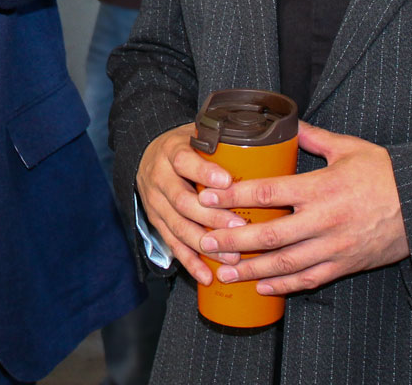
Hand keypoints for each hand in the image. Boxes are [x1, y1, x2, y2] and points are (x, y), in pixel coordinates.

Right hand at [136, 123, 246, 284]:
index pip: (185, 162)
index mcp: (171, 152)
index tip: (227, 182)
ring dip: (205, 244)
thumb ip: (222, 142)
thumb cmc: (183, 147)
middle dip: (212, 218)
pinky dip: (190, 262)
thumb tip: (266, 145)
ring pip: (178, 226)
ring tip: (230, 256)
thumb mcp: (196, 135)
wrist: (145, 156)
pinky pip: (172, 245)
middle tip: (239, 229)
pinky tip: (206, 275)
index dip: (205, 173)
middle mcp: (160, 178)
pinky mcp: (157, 223)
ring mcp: (156, 203)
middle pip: (183, 201)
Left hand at [205, 122, 408, 295]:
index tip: (208, 198)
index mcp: (321, 187)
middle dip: (232, 240)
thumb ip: (313, 137)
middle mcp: (324, 220)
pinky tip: (262, 288)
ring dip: (251, 270)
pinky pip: (309, 279)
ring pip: (284, 264)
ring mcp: (334, 246)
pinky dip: (283, 286)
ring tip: (224, 272)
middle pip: (268, 235)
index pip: (268, 193)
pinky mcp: (345, 265)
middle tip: (204, 240)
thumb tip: (287, 122)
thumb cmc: (387, 174)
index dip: (234, 197)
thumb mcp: (349, 148)